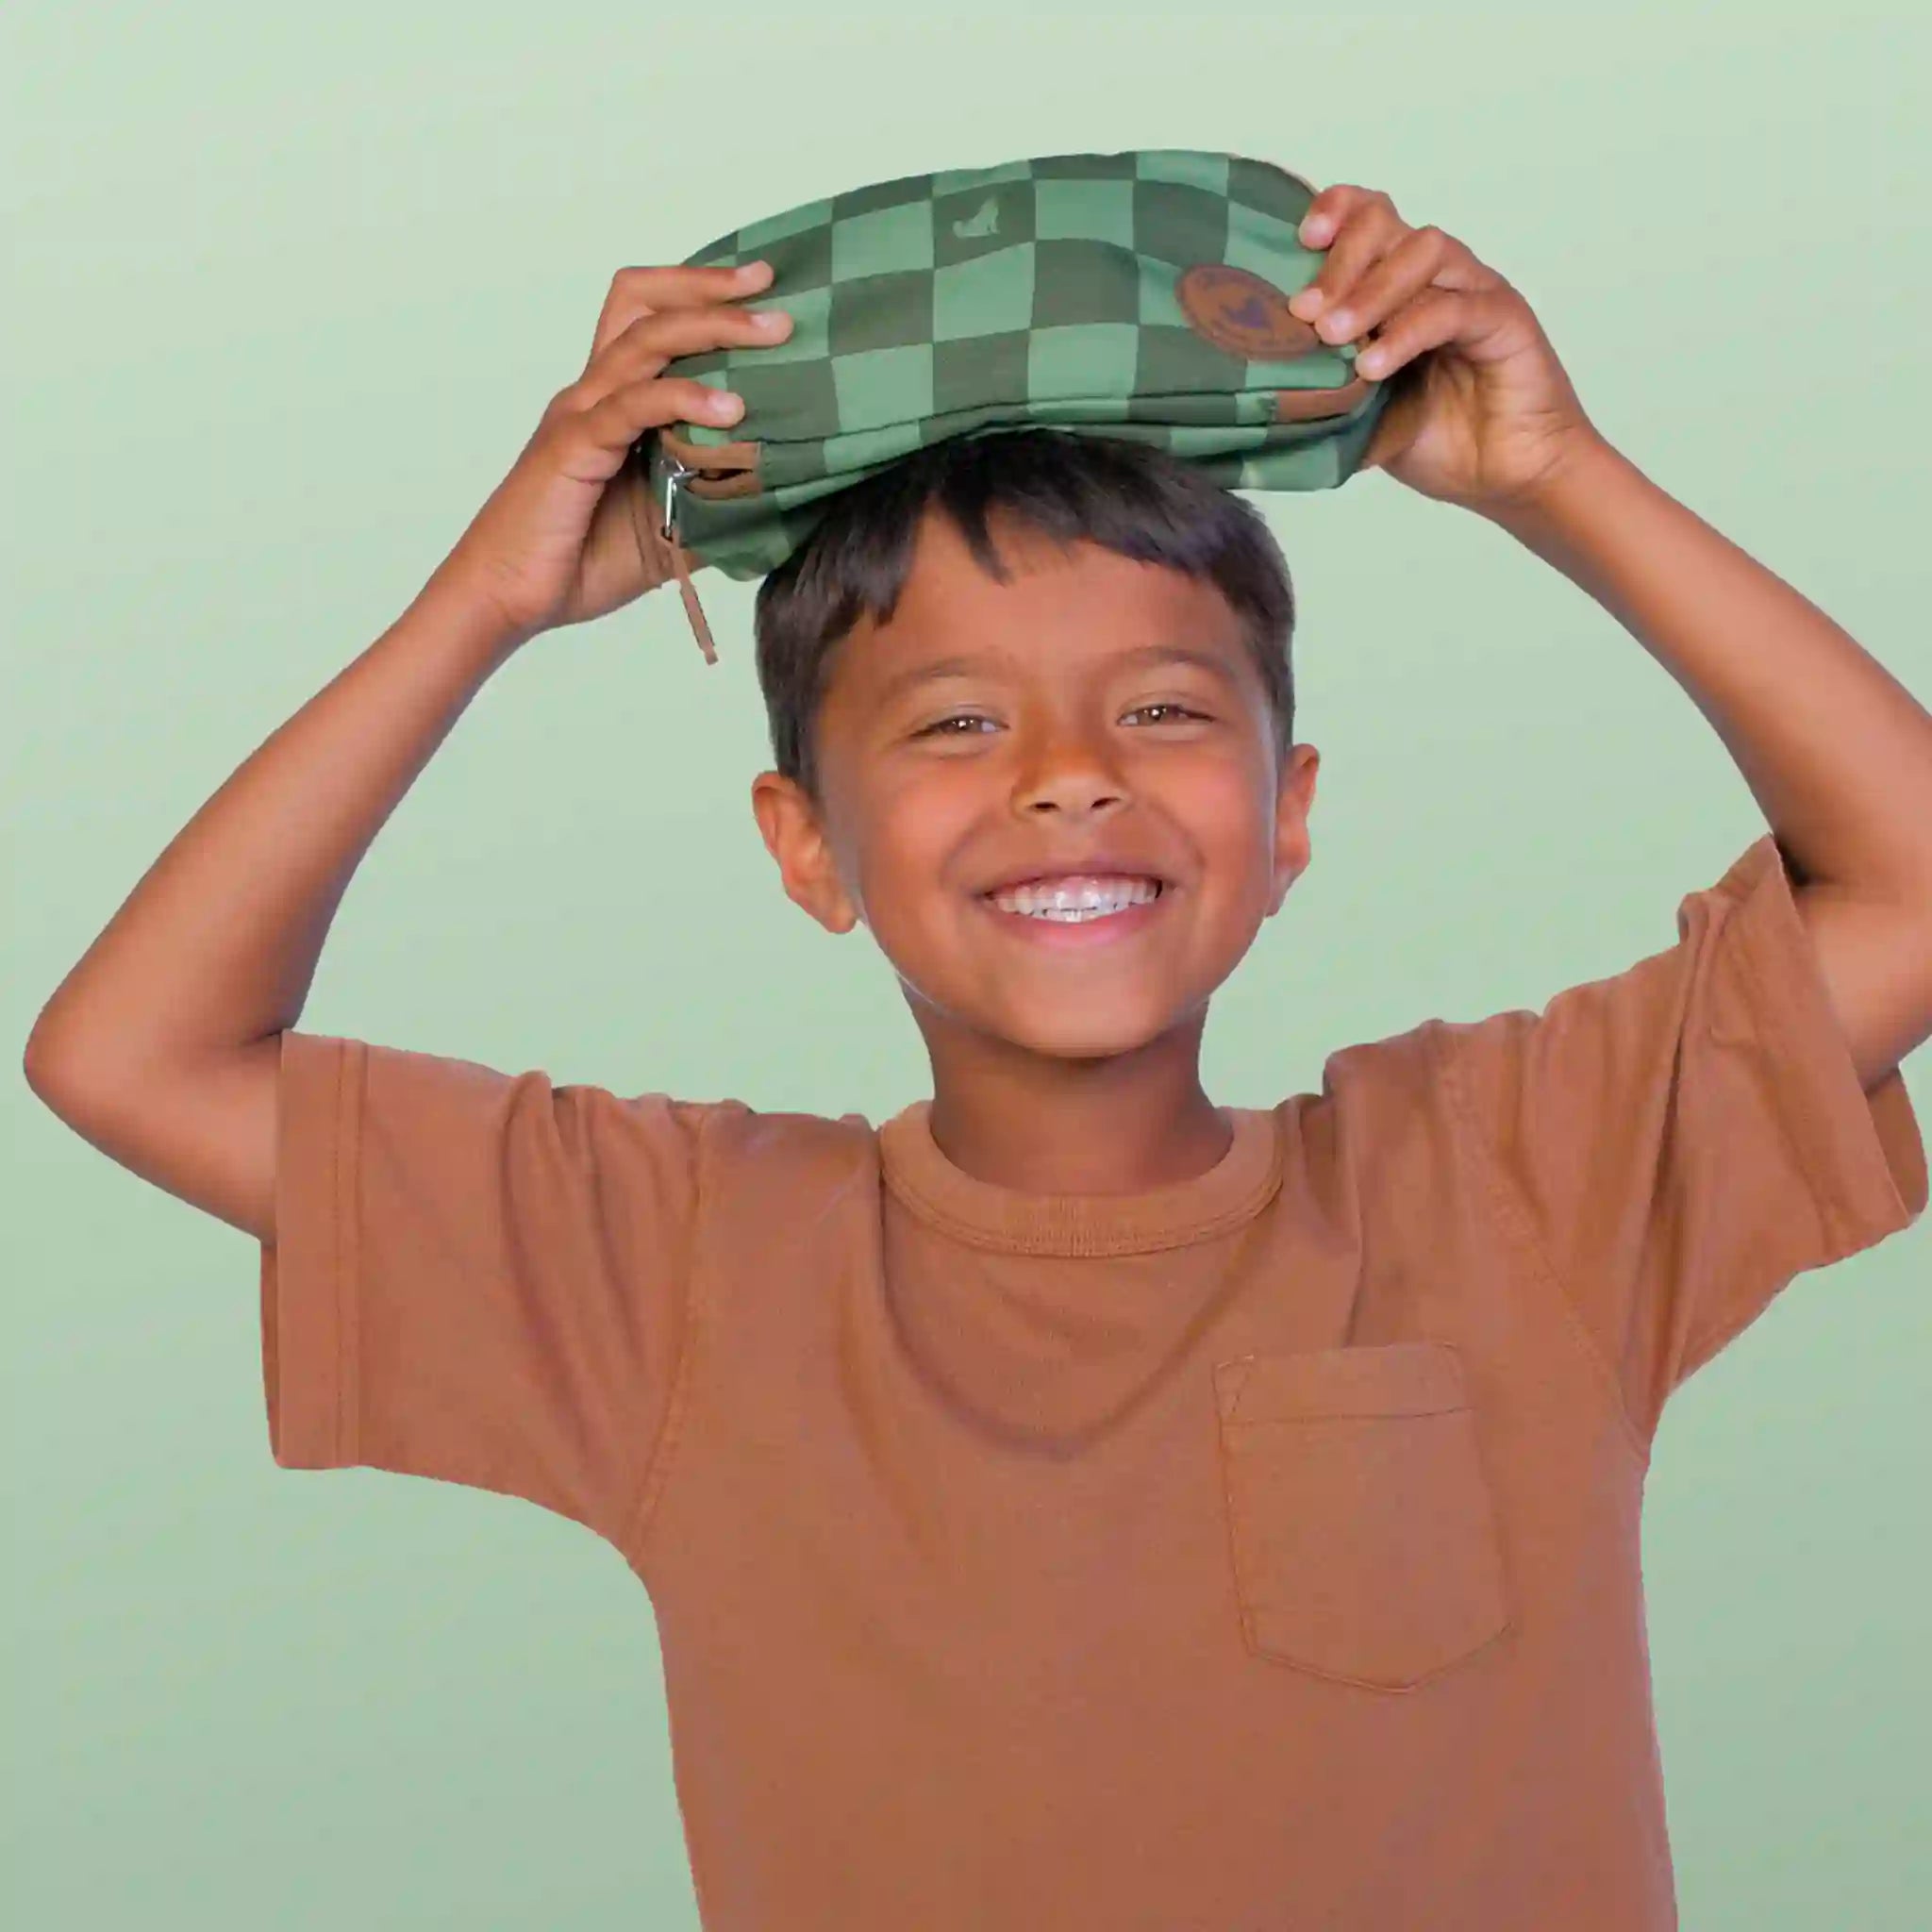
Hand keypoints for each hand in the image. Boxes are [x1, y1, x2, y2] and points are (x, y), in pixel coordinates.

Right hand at [430, 262, 793, 641]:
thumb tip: (784, 500)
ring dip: (714, 328)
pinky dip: (685, 397)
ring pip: (645, 341)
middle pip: (644, 305)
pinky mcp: (573, 446)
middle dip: (711, 287)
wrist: (508, 599)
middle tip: (771, 286)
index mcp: (612, 403)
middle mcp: (593, 393)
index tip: (762, 290)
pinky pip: (633, 405)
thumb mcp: (673, 531)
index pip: (650, 318)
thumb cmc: (582, 563)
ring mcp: (580, 415)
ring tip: (773, 332)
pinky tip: (731, 408)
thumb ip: (718, 504)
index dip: (700, 293)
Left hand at [1289, 183, 1609, 514]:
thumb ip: (1325, 388)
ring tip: (1334, 336)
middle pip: (1388, 223)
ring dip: (1370, 290)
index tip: (1297, 241)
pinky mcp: (1505, 319)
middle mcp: (1439, 276)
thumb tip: (1257, 389)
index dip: (1335, 211)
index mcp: (1402, 285)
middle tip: (1305, 310)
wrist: (1507, 478)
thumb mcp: (1363, 414)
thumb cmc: (1439, 442)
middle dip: (1339, 259)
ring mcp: (1474, 292)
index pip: (1369, 217)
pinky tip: (1374, 366)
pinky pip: (1452, 309)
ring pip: (1423, 251)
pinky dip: (1407, 332)